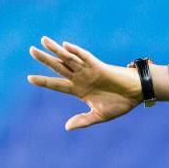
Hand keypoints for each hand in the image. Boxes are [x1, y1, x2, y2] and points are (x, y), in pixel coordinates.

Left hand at [28, 36, 142, 130]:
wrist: (138, 94)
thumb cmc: (121, 104)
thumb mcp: (99, 116)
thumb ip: (83, 120)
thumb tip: (66, 127)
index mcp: (79, 90)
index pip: (57, 84)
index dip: (44, 81)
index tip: (30, 78)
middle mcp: (82, 78)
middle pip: (59, 67)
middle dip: (45, 59)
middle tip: (31, 50)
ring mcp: (89, 71)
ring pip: (69, 59)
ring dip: (56, 50)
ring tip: (42, 41)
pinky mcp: (99, 67)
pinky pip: (85, 57)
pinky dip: (76, 51)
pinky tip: (65, 45)